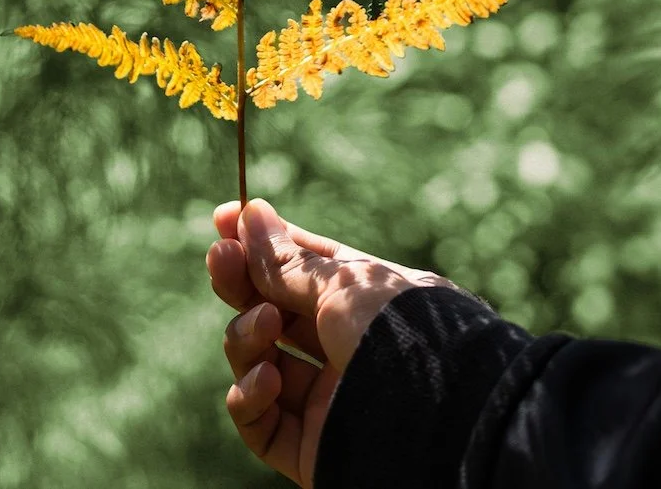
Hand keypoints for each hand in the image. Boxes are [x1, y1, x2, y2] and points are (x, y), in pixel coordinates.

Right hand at [207, 197, 455, 486]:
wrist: (441, 417)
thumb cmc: (400, 331)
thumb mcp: (343, 283)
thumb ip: (287, 261)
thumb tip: (248, 213)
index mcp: (361, 298)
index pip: (301, 264)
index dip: (261, 243)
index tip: (223, 218)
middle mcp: (343, 344)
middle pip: (271, 308)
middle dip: (241, 282)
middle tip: (219, 259)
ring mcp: (326, 396)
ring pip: (257, 360)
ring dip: (247, 335)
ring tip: (266, 325)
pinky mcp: (312, 448)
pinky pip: (260, 423)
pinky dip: (250, 396)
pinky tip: (266, 378)